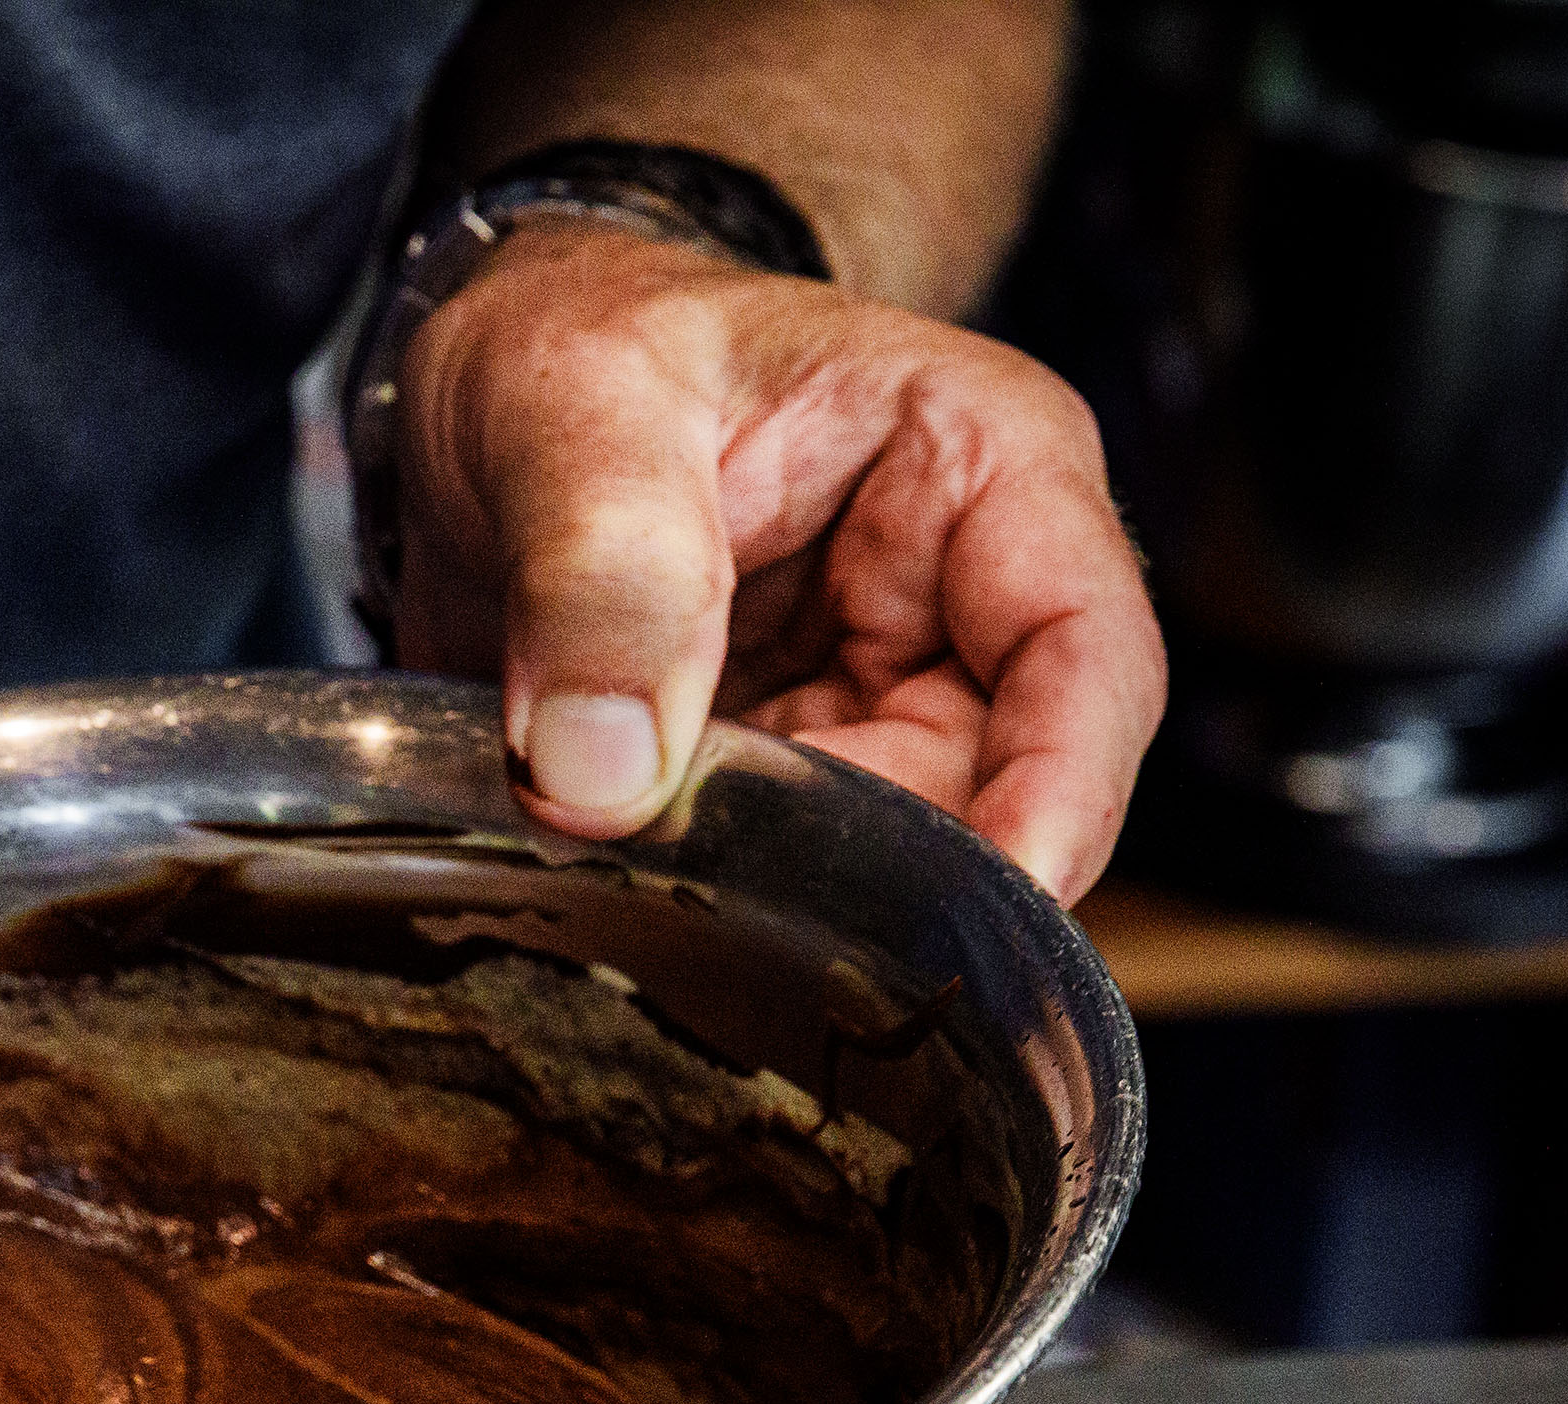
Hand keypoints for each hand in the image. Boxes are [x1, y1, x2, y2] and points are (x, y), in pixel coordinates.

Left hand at [388, 220, 1163, 902]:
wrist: (485, 390)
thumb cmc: (574, 340)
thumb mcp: (569, 409)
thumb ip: (598, 574)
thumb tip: (598, 774)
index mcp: (979, 461)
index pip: (1083, 650)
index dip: (1064, 790)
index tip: (997, 900)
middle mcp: (955, 594)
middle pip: (990, 789)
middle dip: (871, 870)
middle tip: (729, 897)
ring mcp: (868, 695)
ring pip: (886, 854)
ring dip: (781, 892)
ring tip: (649, 865)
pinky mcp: (781, 771)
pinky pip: (783, 871)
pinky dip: (717, 895)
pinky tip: (630, 882)